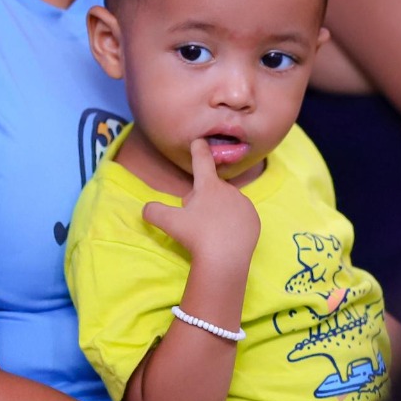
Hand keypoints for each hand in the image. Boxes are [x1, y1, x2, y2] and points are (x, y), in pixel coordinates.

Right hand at [141, 139, 261, 267]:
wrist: (225, 260)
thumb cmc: (196, 237)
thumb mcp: (169, 223)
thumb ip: (154, 212)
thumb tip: (146, 209)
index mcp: (209, 186)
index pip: (202, 161)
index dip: (198, 149)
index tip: (200, 140)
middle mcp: (229, 190)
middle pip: (211, 190)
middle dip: (202, 200)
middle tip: (195, 221)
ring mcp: (244, 205)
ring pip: (226, 203)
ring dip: (218, 211)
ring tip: (212, 232)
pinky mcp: (254, 220)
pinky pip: (240, 217)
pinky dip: (233, 223)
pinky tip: (226, 237)